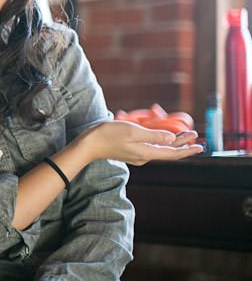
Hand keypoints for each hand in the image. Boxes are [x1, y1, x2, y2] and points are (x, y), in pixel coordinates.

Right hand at [75, 120, 203, 165]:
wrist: (88, 145)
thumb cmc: (108, 135)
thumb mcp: (132, 131)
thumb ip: (153, 136)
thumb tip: (172, 140)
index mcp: (146, 152)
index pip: (172, 153)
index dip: (187, 149)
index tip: (200, 146)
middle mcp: (144, 156)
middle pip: (167, 151)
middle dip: (182, 144)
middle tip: (194, 135)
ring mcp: (136, 155)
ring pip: (159, 149)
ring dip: (171, 142)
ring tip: (182, 135)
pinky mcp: (130, 152)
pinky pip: (150, 147)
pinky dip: (159, 142)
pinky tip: (160, 136)